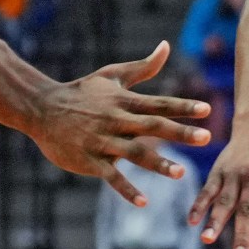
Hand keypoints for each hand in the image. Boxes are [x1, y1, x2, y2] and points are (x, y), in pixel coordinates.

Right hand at [24, 41, 210, 203]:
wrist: (42, 109)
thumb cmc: (82, 92)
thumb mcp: (112, 76)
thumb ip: (143, 67)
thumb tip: (166, 46)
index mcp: (124, 101)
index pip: (159, 103)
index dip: (183, 106)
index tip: (206, 109)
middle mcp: (116, 120)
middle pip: (152, 126)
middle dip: (179, 132)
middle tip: (206, 137)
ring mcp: (103, 141)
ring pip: (134, 153)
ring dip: (157, 163)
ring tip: (181, 173)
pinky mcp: (90, 160)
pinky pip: (111, 176)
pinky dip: (126, 189)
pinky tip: (144, 202)